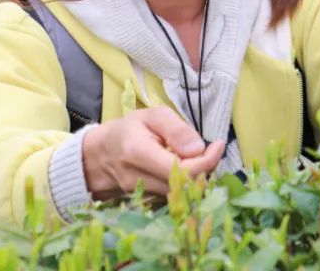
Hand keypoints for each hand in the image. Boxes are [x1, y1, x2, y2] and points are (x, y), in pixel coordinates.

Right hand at [82, 107, 224, 199]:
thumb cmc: (130, 130)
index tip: (218, 144)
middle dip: (205, 167)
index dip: (207, 160)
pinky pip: (175, 196)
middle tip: (211, 150)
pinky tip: (185, 169)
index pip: (181, 168)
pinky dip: (186, 184)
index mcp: (138, 152)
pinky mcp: (147, 202)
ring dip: (197, 176)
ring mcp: (141, 194)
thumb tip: (198, 148)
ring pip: (182, 193)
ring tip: (196, 157)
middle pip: (185, 184)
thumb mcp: (152, 116)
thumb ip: (176, 129)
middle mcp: (138, 178)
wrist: (101, 155)